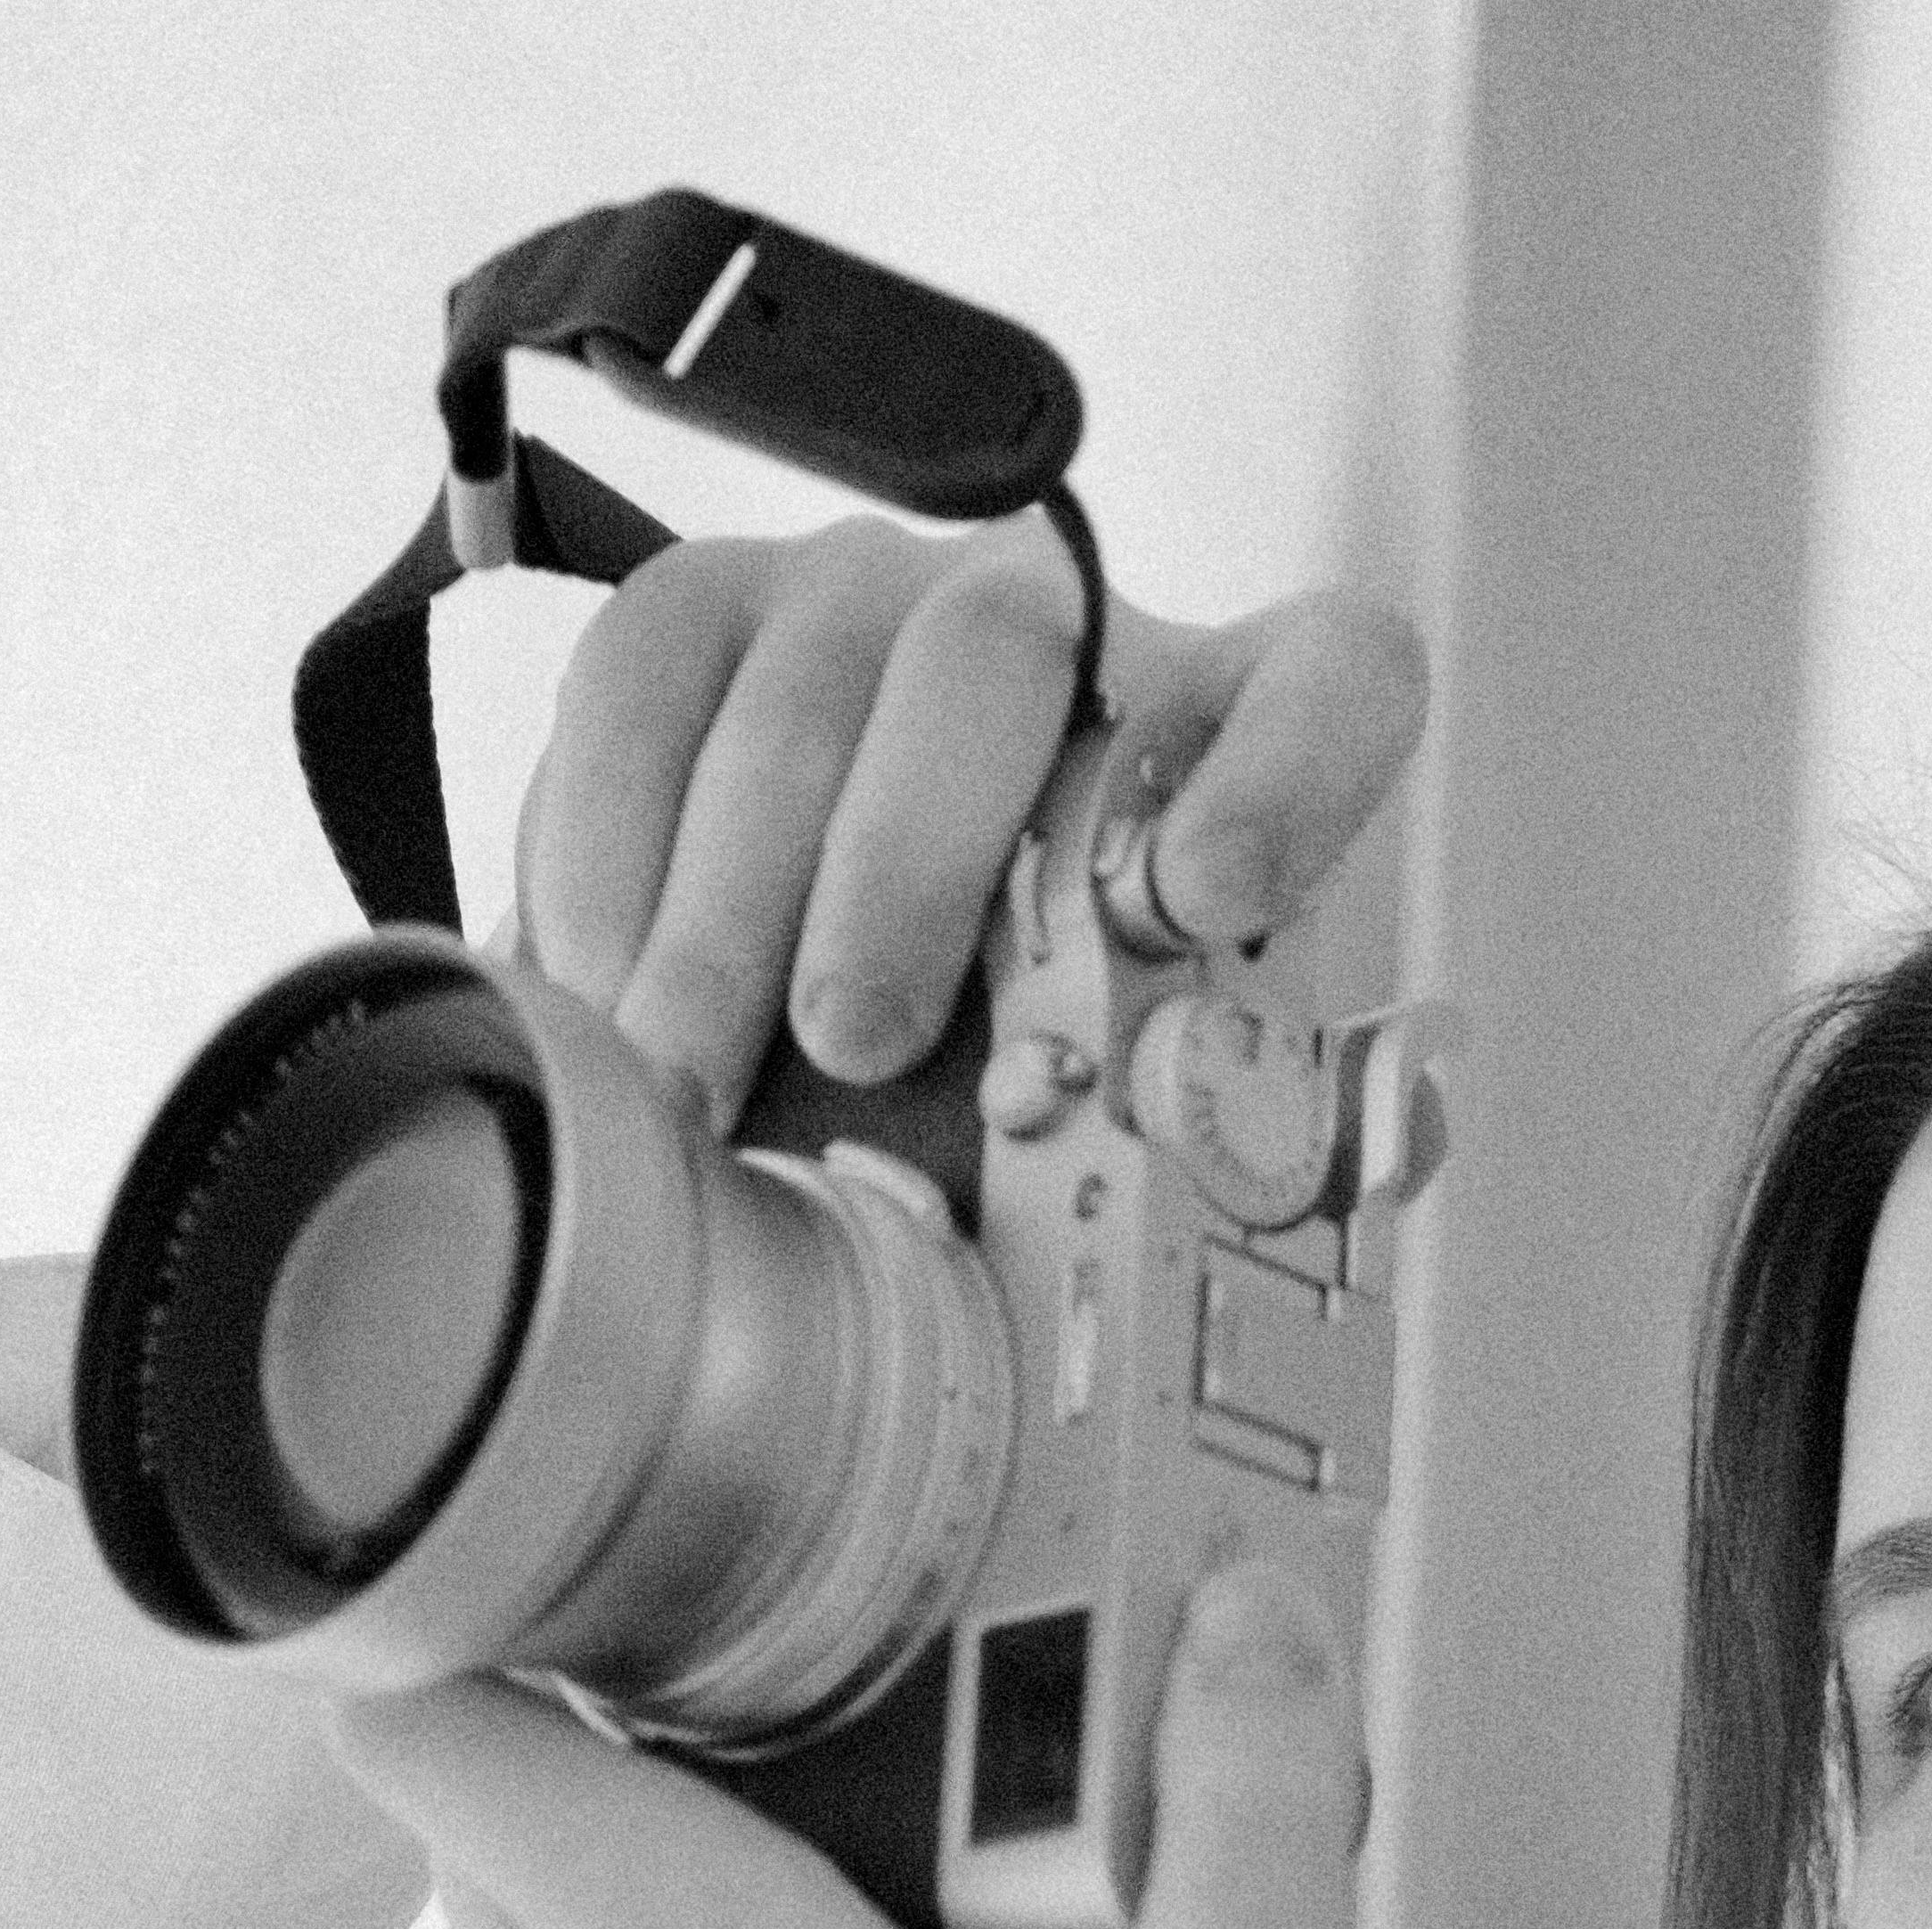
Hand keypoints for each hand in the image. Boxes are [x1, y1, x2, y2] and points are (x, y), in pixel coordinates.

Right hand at [513, 512, 1428, 1108]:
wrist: (853, 954)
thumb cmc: (1021, 1030)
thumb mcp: (1109, 1087)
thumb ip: (1159, 1142)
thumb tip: (1177, 1331)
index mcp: (1234, 726)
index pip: (1332, 685)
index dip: (1286, 772)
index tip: (1216, 898)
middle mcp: (1061, 621)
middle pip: (996, 656)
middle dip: (908, 859)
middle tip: (857, 1039)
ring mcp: (871, 594)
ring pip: (798, 681)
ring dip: (731, 899)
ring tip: (693, 1074)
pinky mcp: (707, 609)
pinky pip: (640, 680)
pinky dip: (605, 849)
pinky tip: (599, 990)